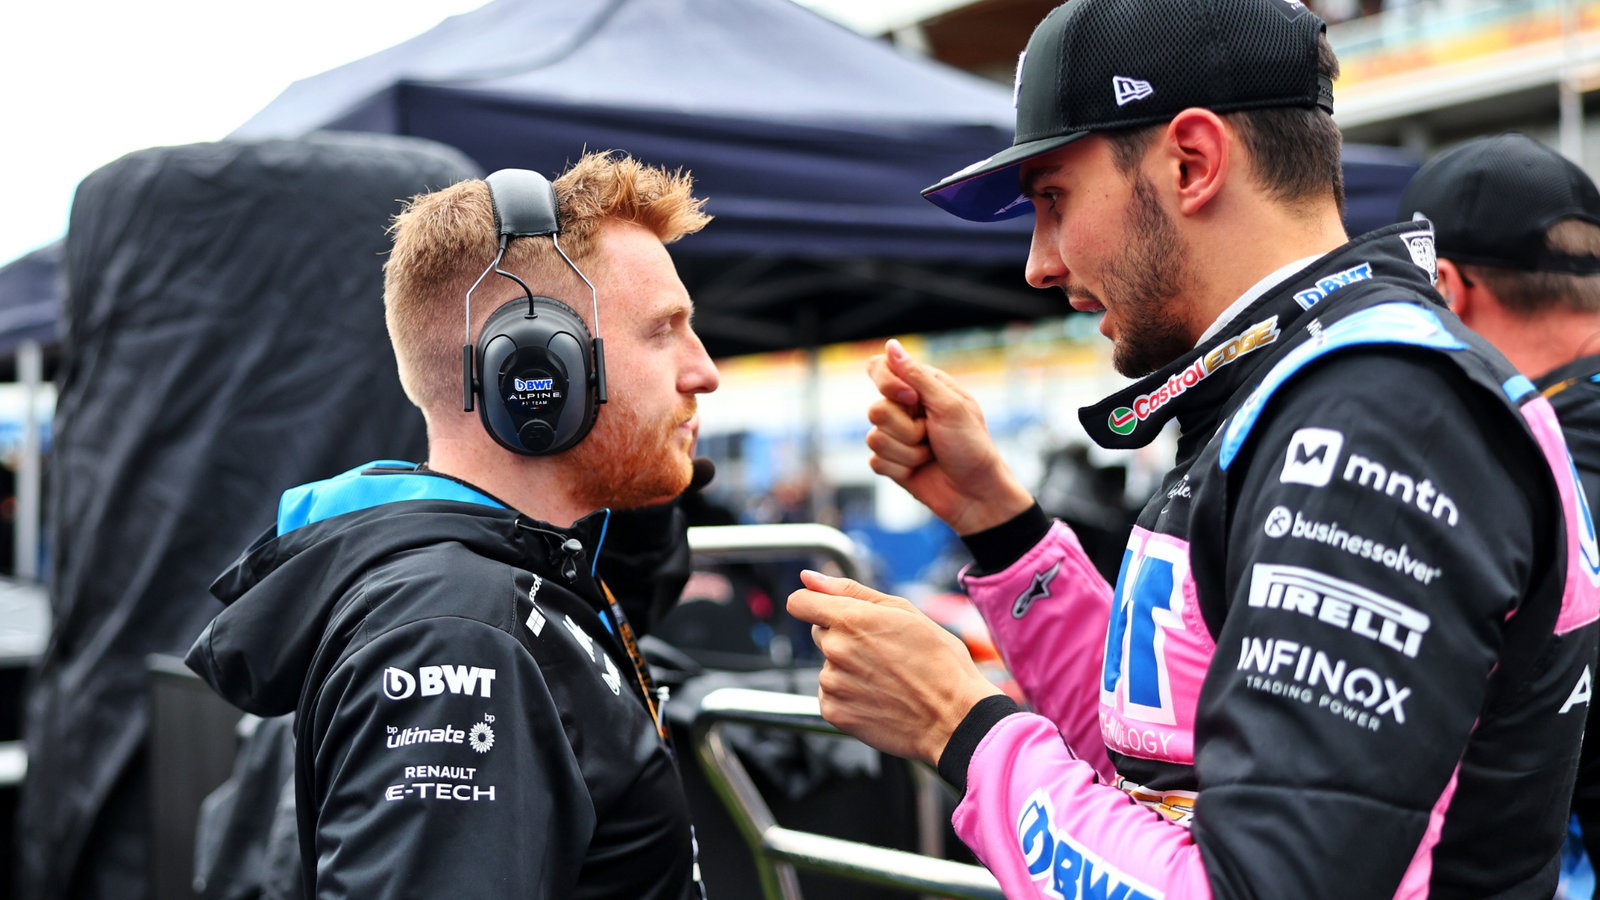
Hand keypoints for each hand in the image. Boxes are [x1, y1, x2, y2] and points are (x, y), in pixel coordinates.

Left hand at [787, 569, 1002, 764]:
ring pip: (828, 665)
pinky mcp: (834, 712)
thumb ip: (849, 590)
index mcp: (850, 619)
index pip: (800, 602)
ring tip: (887, 678)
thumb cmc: (938, 662)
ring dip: (848, 668)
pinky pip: (830, 694)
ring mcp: (833, 684)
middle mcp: (835, 650)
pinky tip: (879, 697)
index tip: (828, 610)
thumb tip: (808, 577)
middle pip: (820, 633)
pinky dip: (849, 695)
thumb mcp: (904, 612)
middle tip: (882, 651)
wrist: (954, 718)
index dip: (813, 603)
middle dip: (843, 636)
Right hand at [866, 339, 1033, 534]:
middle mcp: (904, 409)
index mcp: (921, 387)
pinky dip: (901, 468)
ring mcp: (896, 436)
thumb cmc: (971, 446)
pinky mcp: (890, 462)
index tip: (911, 399)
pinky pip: (876, 461)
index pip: (880, 368)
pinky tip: (919, 469)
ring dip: (908, 451)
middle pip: (875, 409)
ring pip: (874, 438)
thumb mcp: (950, 406)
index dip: (887, 383)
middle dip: (907, 429)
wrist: (977, 493)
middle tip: (933, 435)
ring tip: (931, 453)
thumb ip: (917, 376)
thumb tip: (891, 345)